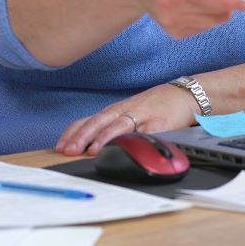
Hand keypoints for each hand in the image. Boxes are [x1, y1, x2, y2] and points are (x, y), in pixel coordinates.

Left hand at [55, 84, 197, 155]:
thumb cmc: (153, 107)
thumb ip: (109, 126)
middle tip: (69, 150)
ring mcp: (142, 116)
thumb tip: (83, 143)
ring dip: (104, 138)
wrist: (184, 95)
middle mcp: (125, 111)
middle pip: (100, 122)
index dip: (73, 133)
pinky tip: (126, 146)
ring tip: (92, 150)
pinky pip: (145, 132)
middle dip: (83, 136)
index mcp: (115, 111)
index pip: (88, 120)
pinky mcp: (160, 123)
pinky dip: (134, 139)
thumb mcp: (127, 113)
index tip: (60, 146)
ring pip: (119, 125)